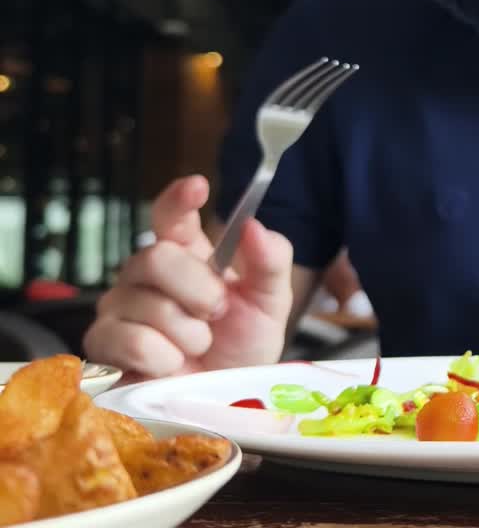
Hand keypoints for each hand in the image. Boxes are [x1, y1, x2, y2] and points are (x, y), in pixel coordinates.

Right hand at [83, 175, 294, 378]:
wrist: (226, 396)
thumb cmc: (242, 345)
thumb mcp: (270, 301)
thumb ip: (270, 261)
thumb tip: (255, 226)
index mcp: (187, 253)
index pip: (171, 214)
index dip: (178, 198)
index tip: (198, 187)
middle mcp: (147, 273)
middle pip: (156, 257)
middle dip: (198, 290)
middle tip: (216, 314)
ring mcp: (120, 306)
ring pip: (146, 303)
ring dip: (188, 333)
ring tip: (197, 346)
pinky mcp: (104, 343)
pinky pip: (130, 339)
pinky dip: (164, 357)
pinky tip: (173, 364)